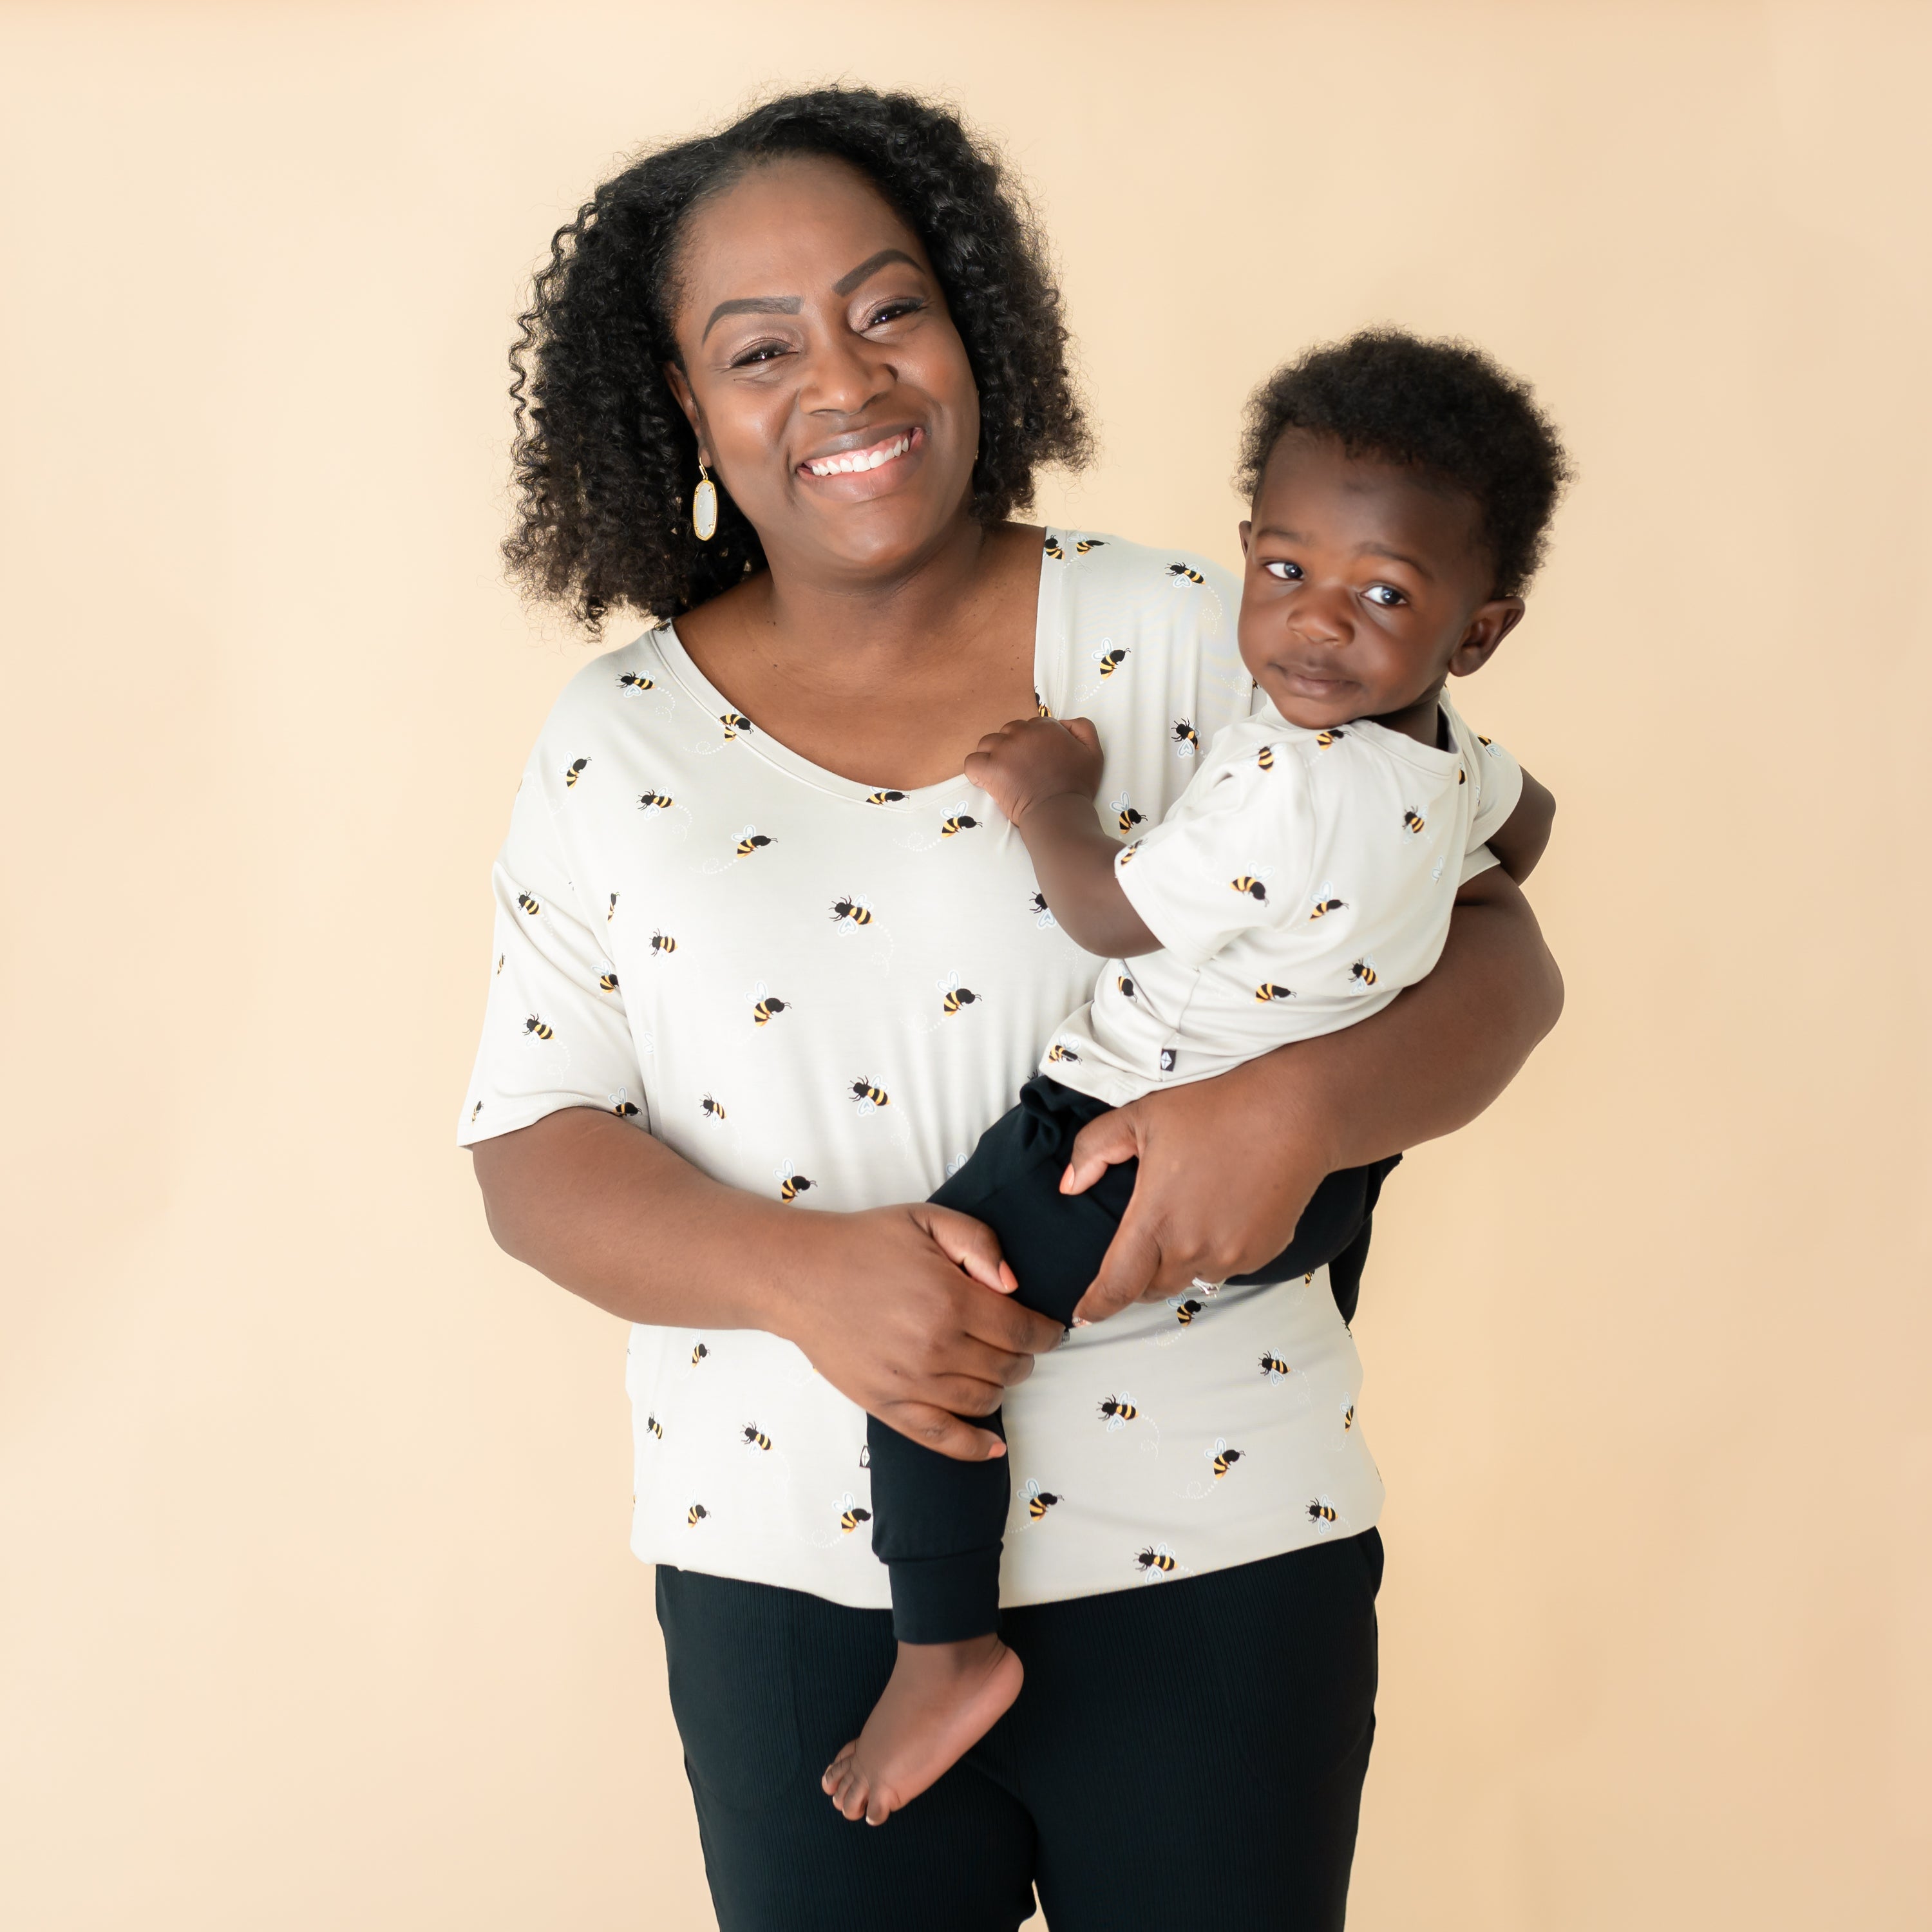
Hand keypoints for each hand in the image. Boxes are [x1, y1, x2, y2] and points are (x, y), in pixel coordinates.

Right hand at [782, 1203, 1065, 1460]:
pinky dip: (974, 1446)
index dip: (1046, 1333)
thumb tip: (1013, 1286)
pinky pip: (941, 1437)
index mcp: (949, 1299)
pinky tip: (995, 1444)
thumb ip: (980, 1244)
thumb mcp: (926, 1220)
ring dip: (1001, 1387)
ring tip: (995, 1368)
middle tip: (1016, 1342)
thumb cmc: (863, 1244)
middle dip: (1024, 1356)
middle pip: (1008, 1368)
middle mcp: (934, 1347)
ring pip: (983, 1401)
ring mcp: (910, 1382)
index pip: (1022, 1331)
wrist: (799, 1276)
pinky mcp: (886, 1405)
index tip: (1050, 1329)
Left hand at [964, 715, 1104, 827]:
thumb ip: (1082, 728)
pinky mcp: (990, 769)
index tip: (1037, 761)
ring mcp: (1004, 750)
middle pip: (1008, 732)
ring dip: (994, 756)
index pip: (1030, 726)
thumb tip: (1064, 721)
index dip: (1033, 744)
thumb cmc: (1077, 785)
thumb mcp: (1093, 752)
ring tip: (1005, 774)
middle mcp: (1022, 734)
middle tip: (1022, 770)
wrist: (1060, 811)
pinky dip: (977, 771)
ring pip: (988, 743)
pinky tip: (987, 780)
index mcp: (1045, 727)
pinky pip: (972, 762)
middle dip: (1013, 748)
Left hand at [1059, 1061, 1337, 1324]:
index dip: (1096, 1306)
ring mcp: (1230, 1255)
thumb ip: (1094, 1150)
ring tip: (1185, 1222)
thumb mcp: (1140, 1117)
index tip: (1083, 1315)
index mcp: (1154, 1219)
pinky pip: (1227, 1268)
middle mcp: (1191, 1248)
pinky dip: (1215, 1254)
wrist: (1291, 1114)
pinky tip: (1220, 1215)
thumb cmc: (1215, 1109)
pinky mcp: (1262, 1254)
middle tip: (1136, 1253)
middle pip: (1152, 1289)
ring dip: (1179, 1265)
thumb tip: (1070, 1185)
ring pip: (1190, 1280)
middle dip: (1138, 1280)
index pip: (1116, 1285)